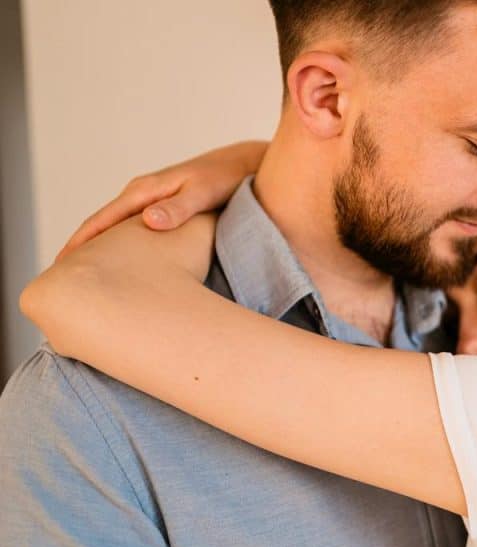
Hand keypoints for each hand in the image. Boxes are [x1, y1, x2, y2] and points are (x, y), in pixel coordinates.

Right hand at [56, 140, 267, 260]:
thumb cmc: (227, 179)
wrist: (245, 164)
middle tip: (62, 281)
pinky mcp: (164, 207)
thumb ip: (178, 208)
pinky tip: (122, 263)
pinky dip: (120, 245)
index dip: (79, 244)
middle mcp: (142, 194)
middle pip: (102, 225)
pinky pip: (133, 229)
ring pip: (117, 228)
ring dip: (100, 249)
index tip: (60, 267)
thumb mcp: (203, 193)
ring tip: (85, 277)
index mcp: (144, 191)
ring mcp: (152, 201)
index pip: (102, 221)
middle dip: (81, 250)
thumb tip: (147, 221)